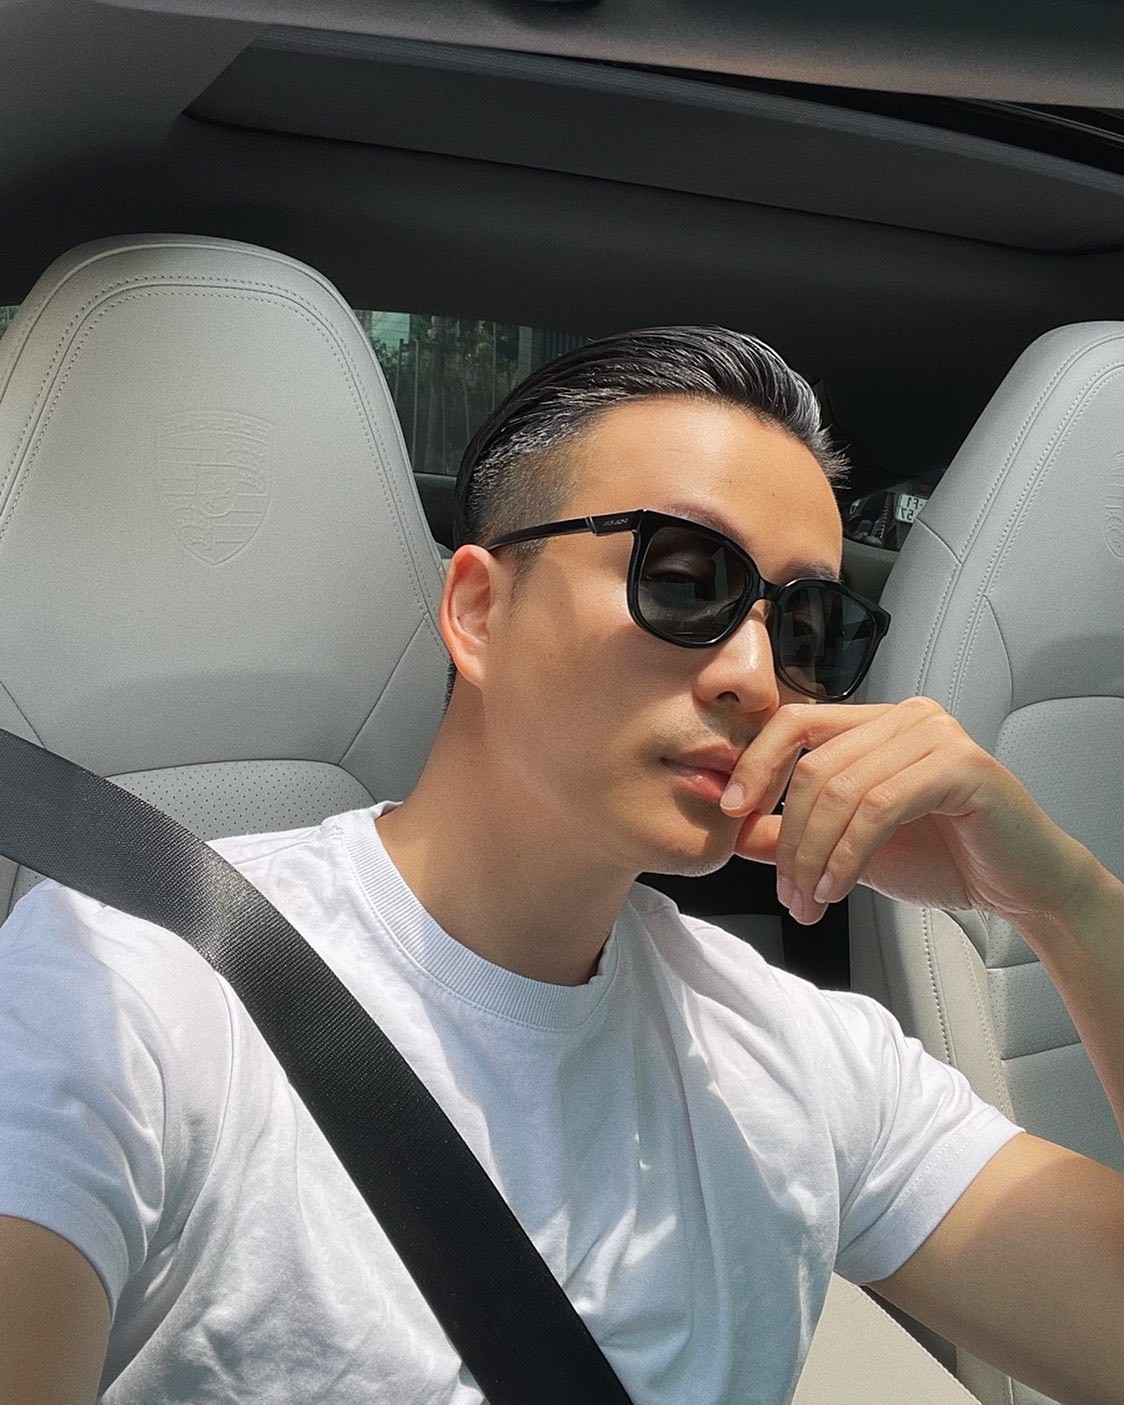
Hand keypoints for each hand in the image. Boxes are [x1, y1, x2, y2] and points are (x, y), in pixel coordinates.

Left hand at [719, 696, 1090, 926]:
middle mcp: (906, 717)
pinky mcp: (962, 766)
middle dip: (790, 838)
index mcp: (877, 722)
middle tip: (787, 893)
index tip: (727, 809)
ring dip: (815, 855)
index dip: (756, 763)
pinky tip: (839, 888)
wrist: (1022, 889)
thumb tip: (734, 828)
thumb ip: (794, 832)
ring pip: (843, 790)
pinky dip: (849, 853)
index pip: (796, 722)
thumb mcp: (850, 848)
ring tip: (811, 902)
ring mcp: (937, 735)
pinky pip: (880, 807)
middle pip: (815, 766)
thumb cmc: (945, 859)